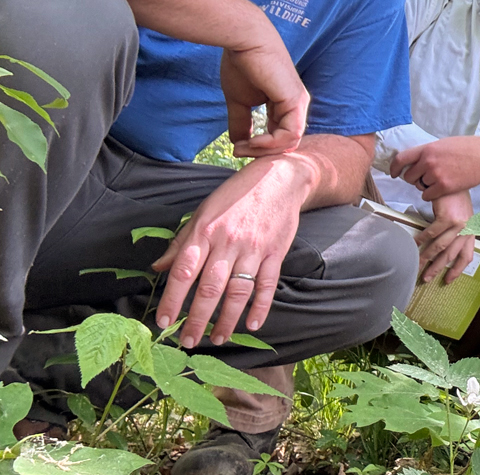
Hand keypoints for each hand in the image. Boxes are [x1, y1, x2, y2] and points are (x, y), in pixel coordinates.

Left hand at [152, 156, 306, 347]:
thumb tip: (158, 268)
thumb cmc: (236, 195)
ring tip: (217, 339)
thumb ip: (181, 242)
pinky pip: (268, 284)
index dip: (173, 299)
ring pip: (238, 291)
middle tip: (188, 341)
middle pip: (210, 288)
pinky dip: (261, 306)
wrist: (279, 179)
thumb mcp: (202, 212)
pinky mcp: (276, 252)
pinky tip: (253, 324)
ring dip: (227, 319)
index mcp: (205, 231)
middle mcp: (228, 242)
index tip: (163, 321)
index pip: (184, 271)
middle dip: (198, 319)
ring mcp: (254, 249)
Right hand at [220, 28, 308, 156]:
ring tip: (243, 147)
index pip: (279, 139)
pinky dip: (270, 144)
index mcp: (285, 106)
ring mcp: (298, 104)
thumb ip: (242, 123)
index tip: (236, 149)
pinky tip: (253, 141)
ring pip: (289, 143)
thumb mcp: (240, 102)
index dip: (258, 149)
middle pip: (285, 144)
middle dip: (260, 153)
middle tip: (238, 152)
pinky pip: (290, 135)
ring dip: (263, 151)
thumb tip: (238, 144)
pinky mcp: (295, 101)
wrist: (245, 41)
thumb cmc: (242, 65)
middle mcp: (296, 107)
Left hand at [391, 136, 479, 200]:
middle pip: (409, 176)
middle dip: (414, 179)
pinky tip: (441, 189)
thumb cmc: (468, 148)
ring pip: (420, 187)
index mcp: (427, 149)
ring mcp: (436, 175)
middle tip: (425, 178)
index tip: (394, 173)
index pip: (401, 159)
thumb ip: (429, 152)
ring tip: (439, 181)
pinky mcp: (444, 187)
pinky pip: (428, 196)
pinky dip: (432, 195)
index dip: (394, 168)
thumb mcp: (444, 144)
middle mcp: (428, 162)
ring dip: (426, 186)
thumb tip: (416, 161)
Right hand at [419, 190, 476, 283]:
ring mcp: (458, 224)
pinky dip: (422, 240)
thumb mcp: (460, 214)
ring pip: (441, 247)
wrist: (455, 176)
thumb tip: (442, 245)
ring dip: (427, 258)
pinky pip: (432, 233)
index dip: (457, 269)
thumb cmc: (455, 195)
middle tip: (426, 278)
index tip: (448, 280)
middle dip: (438, 268)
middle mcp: (467, 229)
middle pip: (451, 255)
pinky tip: (414, 244)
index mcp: (471, 230)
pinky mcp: (448, 217)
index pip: (467, 255)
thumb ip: (455, 230)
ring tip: (418, 265)